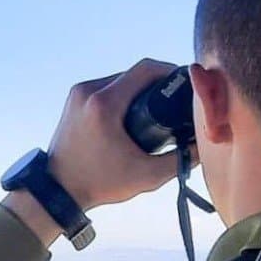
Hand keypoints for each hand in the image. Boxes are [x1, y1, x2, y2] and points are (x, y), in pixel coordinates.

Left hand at [46, 58, 187, 210]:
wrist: (58, 190)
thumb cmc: (99, 184)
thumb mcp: (146, 176)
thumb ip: (180, 161)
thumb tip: (202, 146)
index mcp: (104, 104)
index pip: (145, 69)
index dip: (170, 71)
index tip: (184, 85)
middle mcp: (88, 91)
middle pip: (133, 74)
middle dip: (156, 84)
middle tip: (174, 101)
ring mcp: (78, 93)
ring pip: (119, 79)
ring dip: (139, 89)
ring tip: (156, 108)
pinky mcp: (74, 100)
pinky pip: (105, 88)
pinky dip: (122, 95)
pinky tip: (134, 111)